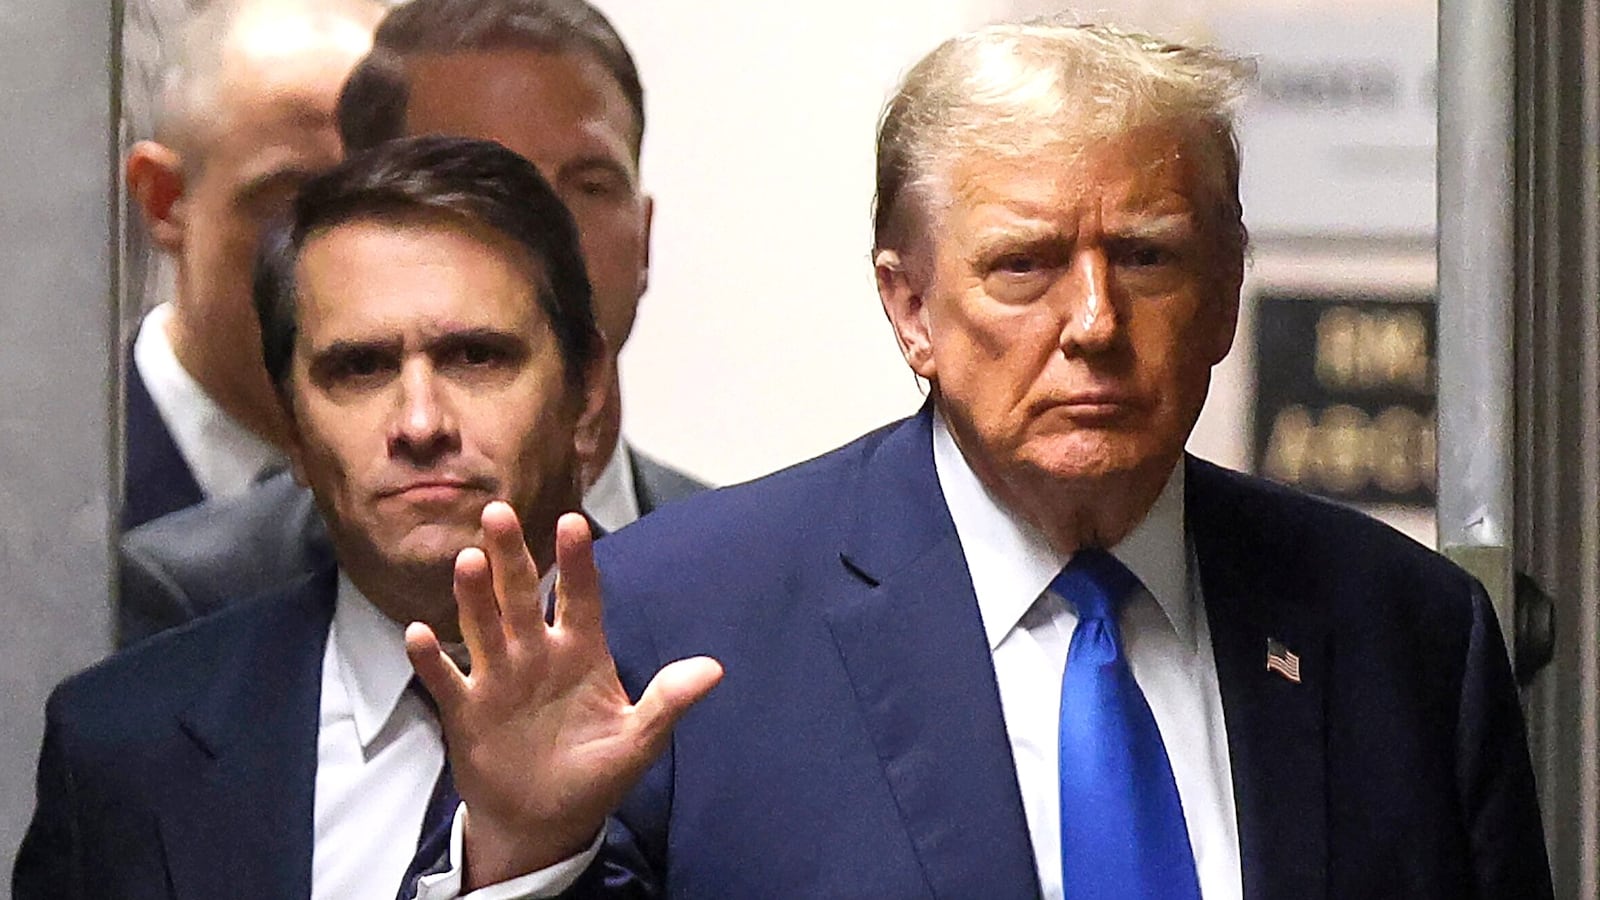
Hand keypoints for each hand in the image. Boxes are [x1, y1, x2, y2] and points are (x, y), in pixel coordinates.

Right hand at [405, 502, 722, 888]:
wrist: (544, 825)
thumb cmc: (594, 776)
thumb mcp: (637, 742)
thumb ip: (667, 702)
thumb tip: (714, 669)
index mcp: (582, 653)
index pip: (581, 597)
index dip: (577, 562)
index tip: (573, 522)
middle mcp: (536, 654)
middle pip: (522, 596)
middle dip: (512, 557)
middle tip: (500, 514)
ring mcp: (498, 679)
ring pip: (483, 626)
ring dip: (474, 596)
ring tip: (468, 561)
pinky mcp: (465, 711)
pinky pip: (445, 678)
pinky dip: (430, 658)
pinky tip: (418, 632)